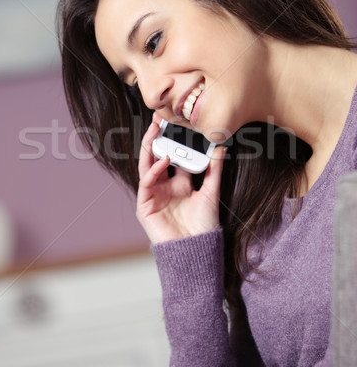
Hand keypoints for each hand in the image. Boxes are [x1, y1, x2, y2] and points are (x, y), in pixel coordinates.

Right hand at [136, 113, 225, 243]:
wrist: (196, 249)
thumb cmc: (204, 225)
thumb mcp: (212, 192)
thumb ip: (214, 169)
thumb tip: (221, 146)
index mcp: (179, 183)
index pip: (173, 156)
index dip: (173, 140)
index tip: (176, 122)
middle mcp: (165, 186)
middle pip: (156, 156)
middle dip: (156, 137)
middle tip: (158, 118)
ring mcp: (153, 194)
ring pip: (147, 165)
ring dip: (149, 147)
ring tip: (155, 130)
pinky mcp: (145, 205)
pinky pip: (146, 182)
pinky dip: (154, 169)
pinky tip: (163, 159)